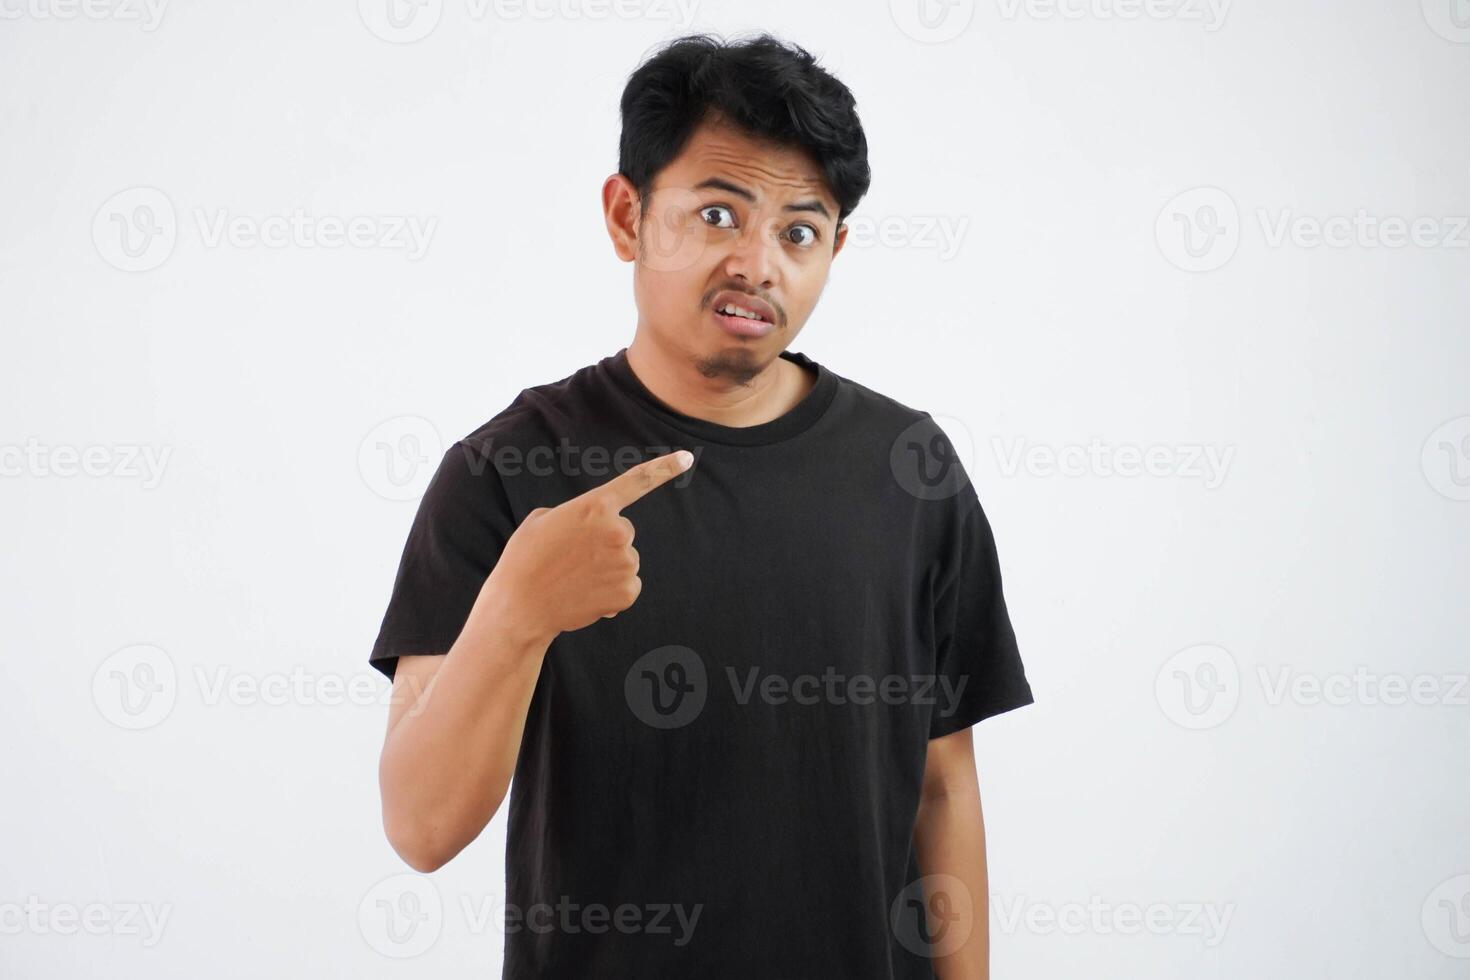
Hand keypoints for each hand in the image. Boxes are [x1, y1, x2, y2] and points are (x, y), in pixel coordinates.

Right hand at [480, 449, 693, 642]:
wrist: (520, 607)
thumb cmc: (525, 559)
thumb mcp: (544, 520)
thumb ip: (578, 515)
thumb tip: (596, 532)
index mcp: (595, 506)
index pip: (637, 482)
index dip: (664, 469)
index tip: (688, 458)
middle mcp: (617, 531)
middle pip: (623, 531)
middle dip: (604, 542)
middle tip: (571, 557)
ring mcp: (625, 562)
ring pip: (625, 560)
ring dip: (606, 568)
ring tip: (574, 578)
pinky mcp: (628, 591)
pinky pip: (627, 585)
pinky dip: (610, 592)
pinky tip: (585, 595)